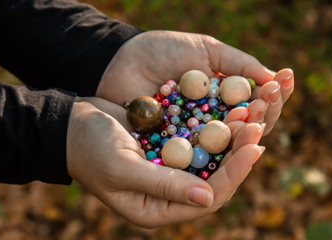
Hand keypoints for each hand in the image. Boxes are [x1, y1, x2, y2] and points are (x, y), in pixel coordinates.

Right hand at [66, 97, 264, 227]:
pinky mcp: (168, 148)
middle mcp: (167, 193)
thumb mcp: (121, 167)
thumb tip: (207, 199)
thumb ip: (161, 185)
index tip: (255, 148)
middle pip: (215, 179)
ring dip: (232, 139)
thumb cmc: (88, 148)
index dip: (234, 175)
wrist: (71, 125)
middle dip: (239, 155)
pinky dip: (215, 129)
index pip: (206, 198)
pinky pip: (198, 142)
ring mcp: (169, 170)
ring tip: (254, 118)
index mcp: (155, 208)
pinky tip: (232, 112)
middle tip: (260, 128)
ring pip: (210, 159)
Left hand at [96, 30, 293, 134]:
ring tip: (252, 117)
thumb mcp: (204, 49)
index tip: (284, 80)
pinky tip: (233, 133)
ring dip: (245, 131)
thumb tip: (276, 78)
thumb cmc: (161, 50)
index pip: (257, 101)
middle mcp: (215, 120)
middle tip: (266, 100)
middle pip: (249, 125)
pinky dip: (218, 146)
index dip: (274, 93)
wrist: (120, 60)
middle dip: (262, 113)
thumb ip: (238, 63)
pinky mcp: (177, 150)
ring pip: (230, 143)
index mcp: (225, 98)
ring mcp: (197, 137)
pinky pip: (203, 154)